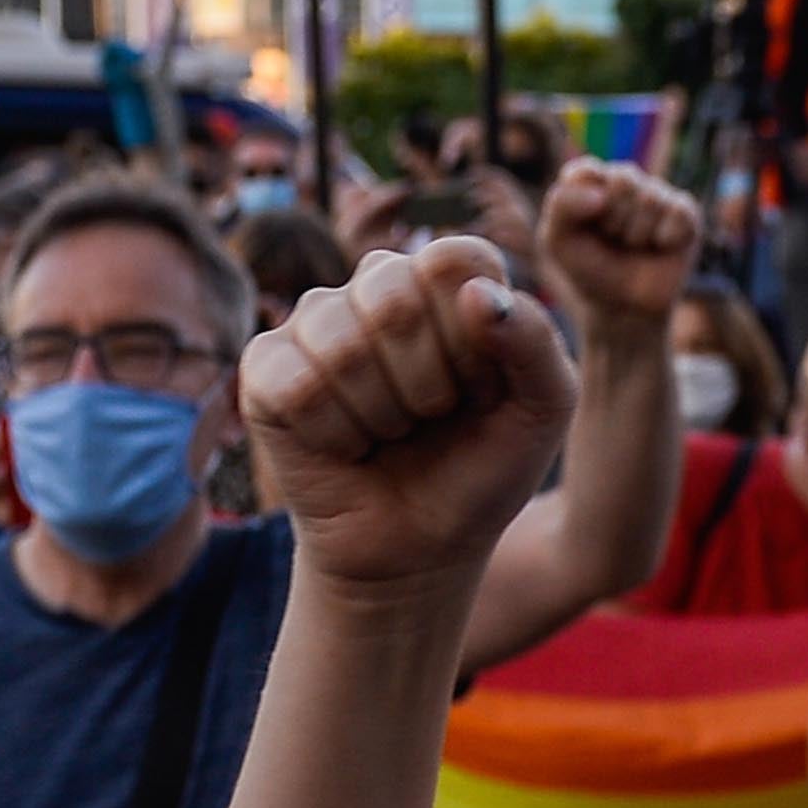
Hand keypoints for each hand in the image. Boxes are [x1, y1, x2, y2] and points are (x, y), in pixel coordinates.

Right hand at [243, 237, 576, 593]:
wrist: (421, 548)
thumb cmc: (482, 471)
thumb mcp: (542, 411)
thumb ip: (538, 342)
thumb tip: (476, 294)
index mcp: (446, 279)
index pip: (453, 258)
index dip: (472, 338)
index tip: (482, 387)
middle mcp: (377, 284)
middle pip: (393, 298)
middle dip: (426, 383)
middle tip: (432, 416)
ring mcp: (317, 321)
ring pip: (343, 347)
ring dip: (382, 415)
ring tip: (390, 432)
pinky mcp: (266, 367)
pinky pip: (296, 386)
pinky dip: (335, 435)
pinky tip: (346, 446)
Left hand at [534, 159, 700, 332]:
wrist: (625, 308)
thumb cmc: (590, 270)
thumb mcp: (558, 242)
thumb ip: (562, 206)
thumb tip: (601, 195)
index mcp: (592, 182)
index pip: (587, 171)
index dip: (585, 204)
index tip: (586, 230)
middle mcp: (625, 182)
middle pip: (624, 180)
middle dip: (614, 220)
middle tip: (613, 241)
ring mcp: (657, 195)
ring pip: (650, 198)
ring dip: (637, 234)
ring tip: (634, 247)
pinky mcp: (685, 214)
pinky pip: (678, 212)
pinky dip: (665, 237)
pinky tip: (659, 247)